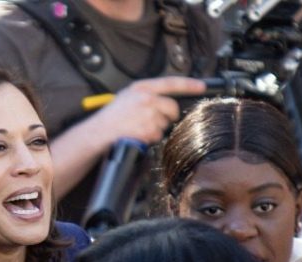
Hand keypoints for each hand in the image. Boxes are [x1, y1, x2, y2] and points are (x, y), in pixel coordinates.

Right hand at [91, 76, 205, 145]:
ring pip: (165, 124)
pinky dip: (150, 138)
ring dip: (156, 129)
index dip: (189, 84)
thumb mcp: (127, 96)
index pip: (171, 82)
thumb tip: (165, 101)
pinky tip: (138, 135)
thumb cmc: (111, 116)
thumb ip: (146, 95)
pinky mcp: (148, 129)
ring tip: (138, 128)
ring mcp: (148, 114)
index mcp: (142, 88)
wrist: (99, 131)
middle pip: (172, 107)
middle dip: (168, 116)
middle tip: (154, 120)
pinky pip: (157, 136)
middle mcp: (147, 99)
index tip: (201, 86)